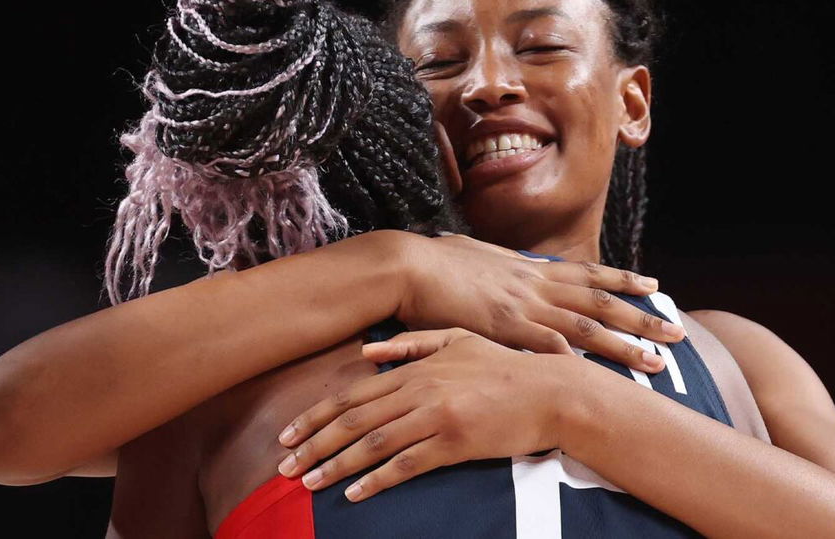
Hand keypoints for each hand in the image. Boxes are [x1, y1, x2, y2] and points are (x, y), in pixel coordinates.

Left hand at [276, 329, 579, 500]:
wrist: (549, 392)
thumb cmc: (505, 367)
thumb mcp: (458, 340)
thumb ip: (412, 343)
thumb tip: (365, 353)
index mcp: (417, 367)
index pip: (353, 393)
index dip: (316, 415)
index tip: (288, 433)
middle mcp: (420, 390)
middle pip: (355, 419)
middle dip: (314, 443)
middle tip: (285, 465)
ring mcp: (437, 416)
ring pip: (374, 443)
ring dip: (336, 464)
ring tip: (308, 482)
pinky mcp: (455, 442)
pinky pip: (407, 464)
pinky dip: (377, 480)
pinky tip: (354, 493)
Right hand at [394, 232, 682, 372]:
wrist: (406, 265)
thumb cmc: (434, 260)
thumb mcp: (477, 255)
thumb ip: (500, 265)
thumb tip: (507, 264)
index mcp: (529, 268)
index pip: (587, 273)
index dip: (622, 279)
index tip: (652, 283)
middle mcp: (535, 284)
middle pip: (601, 301)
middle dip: (641, 316)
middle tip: (676, 331)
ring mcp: (523, 306)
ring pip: (586, 327)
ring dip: (624, 345)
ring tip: (657, 362)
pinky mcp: (503, 328)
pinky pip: (547, 348)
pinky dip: (574, 362)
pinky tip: (599, 377)